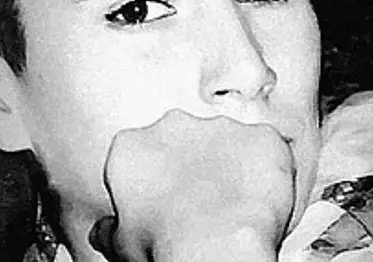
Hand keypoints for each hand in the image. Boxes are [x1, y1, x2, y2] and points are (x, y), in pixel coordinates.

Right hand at [91, 109, 296, 261]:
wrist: (215, 248)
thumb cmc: (165, 246)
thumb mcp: (121, 244)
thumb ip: (110, 228)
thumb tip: (104, 231)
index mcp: (132, 147)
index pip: (141, 154)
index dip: (156, 178)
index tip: (164, 200)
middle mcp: (173, 125)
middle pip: (184, 139)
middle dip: (194, 162)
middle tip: (202, 201)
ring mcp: (220, 126)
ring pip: (227, 140)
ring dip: (232, 163)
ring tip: (235, 203)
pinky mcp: (260, 135)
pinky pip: (267, 147)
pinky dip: (268, 168)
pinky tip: (263, 196)